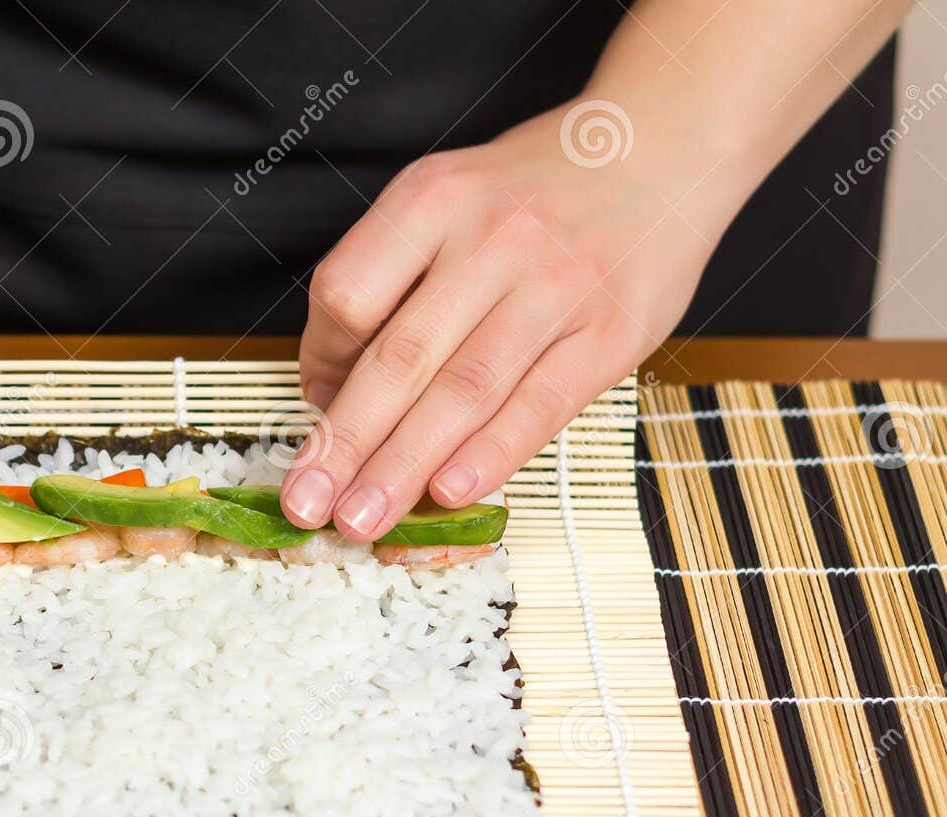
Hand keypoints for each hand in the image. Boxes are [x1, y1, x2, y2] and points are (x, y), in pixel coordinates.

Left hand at [285, 99, 719, 537]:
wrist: (659, 148)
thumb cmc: (531, 195)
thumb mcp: (446, 199)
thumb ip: (388, 281)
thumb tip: (330, 393)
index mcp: (433, 199)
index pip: (348, 294)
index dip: (318, 363)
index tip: (313, 410)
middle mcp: (492, 238)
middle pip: (399, 358)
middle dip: (344, 444)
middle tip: (305, 506)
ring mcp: (558, 285)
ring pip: (463, 391)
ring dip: (404, 467)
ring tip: (362, 521)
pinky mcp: (614, 331)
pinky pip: (541, 404)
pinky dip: (491, 454)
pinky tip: (448, 493)